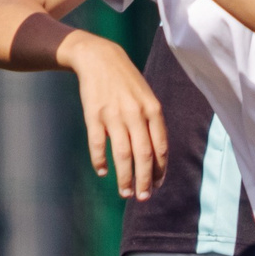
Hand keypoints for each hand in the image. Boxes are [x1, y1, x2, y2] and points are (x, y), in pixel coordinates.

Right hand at [68, 34, 167, 198]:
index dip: (160, 170)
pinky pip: (98, 145)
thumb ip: (152, 123)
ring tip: (126, 193)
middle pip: (143, 155)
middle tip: (143, 197)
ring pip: (122, 154)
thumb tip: (155, 157)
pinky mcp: (94, 115)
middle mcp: (135, 113)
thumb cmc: (126, 81)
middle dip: (145, 180)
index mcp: (152, 109)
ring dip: (125, 177)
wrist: (99, 57)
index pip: (160, 147)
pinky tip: (103, 172)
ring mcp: (114, 115)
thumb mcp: (146, 96)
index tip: (158, 186)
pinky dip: (100, 161)